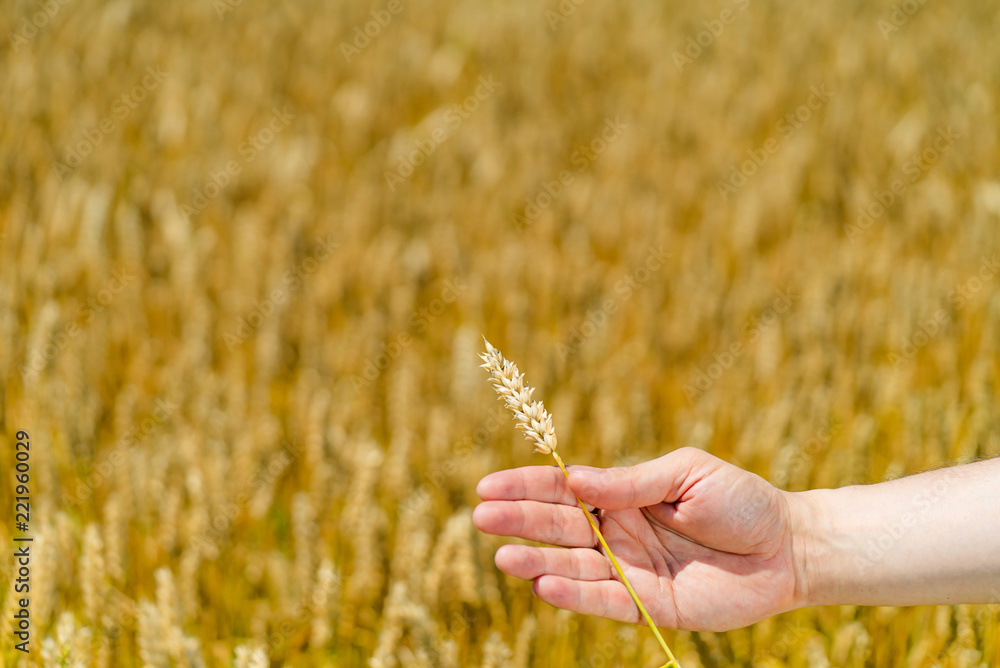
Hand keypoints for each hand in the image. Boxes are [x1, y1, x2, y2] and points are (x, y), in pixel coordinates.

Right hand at [472, 447, 805, 630]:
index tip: (486, 486)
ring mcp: (632, 569)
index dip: (525, 488)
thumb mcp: (685, 474)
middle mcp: (619, 532)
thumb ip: (630, 482)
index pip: (564, 490)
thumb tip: (573, 478)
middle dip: (519, 521)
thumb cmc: (740, 501)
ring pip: (574, 566)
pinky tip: (545, 586)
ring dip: (537, 561)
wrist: (787, 547)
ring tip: (503, 557)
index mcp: (624, 495)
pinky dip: (575, 596)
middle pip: (559, 526)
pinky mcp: (651, 605)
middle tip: (480, 518)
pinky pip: (606, 601)